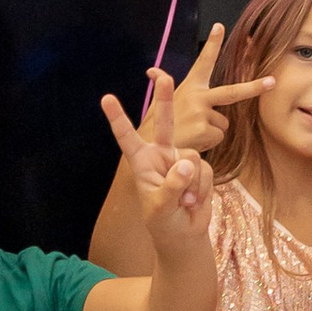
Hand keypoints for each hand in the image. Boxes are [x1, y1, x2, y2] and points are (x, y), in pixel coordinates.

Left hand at [101, 80, 211, 243]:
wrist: (184, 233)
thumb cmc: (163, 222)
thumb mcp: (159, 208)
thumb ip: (171, 186)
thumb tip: (186, 164)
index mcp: (142, 162)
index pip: (127, 138)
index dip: (118, 118)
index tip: (106, 98)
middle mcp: (161, 155)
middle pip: (164, 123)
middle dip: (165, 100)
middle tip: (164, 77)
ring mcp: (181, 160)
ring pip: (192, 157)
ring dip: (192, 183)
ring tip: (184, 201)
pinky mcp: (200, 168)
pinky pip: (205, 169)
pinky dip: (202, 187)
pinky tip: (194, 201)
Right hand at [157, 21, 270, 158]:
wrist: (151, 150)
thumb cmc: (157, 126)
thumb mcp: (159, 103)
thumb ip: (161, 85)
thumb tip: (153, 72)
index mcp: (190, 87)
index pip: (203, 62)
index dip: (212, 44)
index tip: (220, 26)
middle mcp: (197, 96)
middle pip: (232, 92)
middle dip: (254, 87)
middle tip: (272, 82)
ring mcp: (201, 112)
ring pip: (223, 123)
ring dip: (212, 130)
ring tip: (193, 133)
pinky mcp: (204, 129)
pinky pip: (218, 136)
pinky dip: (209, 142)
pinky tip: (194, 141)